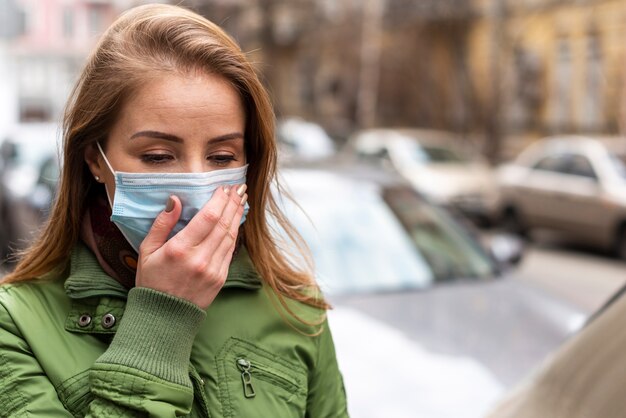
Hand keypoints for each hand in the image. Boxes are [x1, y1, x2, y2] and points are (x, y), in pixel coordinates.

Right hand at [135, 184, 247, 308]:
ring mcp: (213, 269)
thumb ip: (162, 224)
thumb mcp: (147, 251)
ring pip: (230, 236)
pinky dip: (234, 233)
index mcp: (180, 249)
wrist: (164, 318)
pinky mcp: (220, 278)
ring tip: (241, 200)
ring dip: (237, 216)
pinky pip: (230, 250)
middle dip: (233, 203)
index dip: (219, 200)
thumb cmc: (152, 282)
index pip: (208, 217)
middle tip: (239, 188)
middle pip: (223, 224)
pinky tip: (235, 222)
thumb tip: (175, 200)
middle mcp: (200, 258)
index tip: (223, 188)